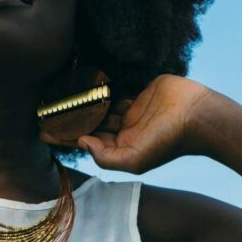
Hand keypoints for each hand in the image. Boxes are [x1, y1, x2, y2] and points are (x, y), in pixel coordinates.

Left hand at [40, 74, 211, 173]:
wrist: (199, 115)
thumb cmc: (169, 140)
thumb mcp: (135, 159)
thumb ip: (106, 156)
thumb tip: (81, 142)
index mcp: (122, 148)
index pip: (86, 142)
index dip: (64, 138)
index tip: (42, 132)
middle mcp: (124, 131)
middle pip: (90, 124)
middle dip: (68, 120)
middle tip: (43, 111)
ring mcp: (132, 111)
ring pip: (100, 106)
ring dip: (81, 102)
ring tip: (58, 96)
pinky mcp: (140, 92)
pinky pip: (115, 90)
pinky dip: (100, 87)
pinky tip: (82, 82)